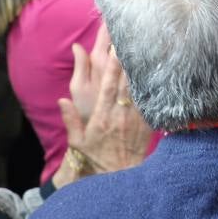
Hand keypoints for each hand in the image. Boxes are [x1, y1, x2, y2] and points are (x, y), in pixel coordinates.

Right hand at [56, 30, 151, 180]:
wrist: (119, 176)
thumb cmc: (96, 157)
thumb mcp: (77, 142)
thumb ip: (70, 120)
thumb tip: (62, 100)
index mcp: (101, 117)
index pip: (108, 87)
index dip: (113, 67)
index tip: (116, 49)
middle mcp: (120, 115)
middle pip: (126, 83)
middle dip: (129, 61)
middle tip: (133, 42)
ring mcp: (135, 120)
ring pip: (140, 90)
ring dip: (142, 70)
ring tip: (146, 51)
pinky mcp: (146, 125)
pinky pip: (150, 102)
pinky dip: (152, 87)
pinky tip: (156, 73)